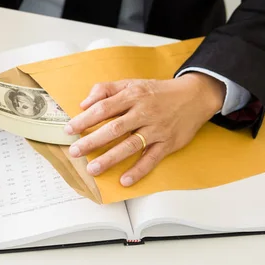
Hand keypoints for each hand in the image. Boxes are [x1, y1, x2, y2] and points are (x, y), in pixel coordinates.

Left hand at [64, 73, 226, 186]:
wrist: (195, 96)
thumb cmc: (157, 91)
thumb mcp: (132, 83)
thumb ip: (106, 90)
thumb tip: (84, 104)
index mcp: (132, 96)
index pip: (103, 108)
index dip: (85, 119)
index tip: (69, 129)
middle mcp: (144, 112)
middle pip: (114, 128)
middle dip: (92, 141)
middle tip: (75, 152)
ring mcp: (156, 129)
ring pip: (130, 145)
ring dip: (110, 158)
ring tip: (93, 169)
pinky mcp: (168, 143)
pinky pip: (151, 159)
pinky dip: (139, 170)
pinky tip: (125, 181)